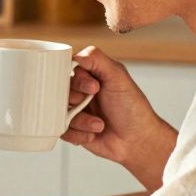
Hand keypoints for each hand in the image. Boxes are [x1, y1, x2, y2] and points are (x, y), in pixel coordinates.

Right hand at [62, 46, 175, 189]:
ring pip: (59, 112)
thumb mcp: (119, 78)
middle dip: (75, 100)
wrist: (137, 140)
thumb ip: (98, 60)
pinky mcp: (72, 130)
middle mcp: (80, 92)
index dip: (78, 80)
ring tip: (99, 124)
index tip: (93, 88)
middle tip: (90, 104)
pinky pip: (62, 131)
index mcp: (90, 76)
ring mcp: (75, 111)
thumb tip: (77, 55)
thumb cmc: (133, 108)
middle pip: (58, 91)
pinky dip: (79, 134)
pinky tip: (93, 134)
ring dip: (81, 120)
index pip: (69, 70)